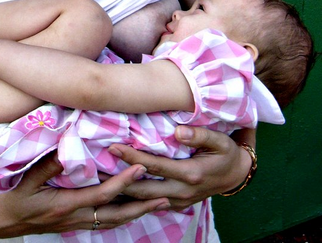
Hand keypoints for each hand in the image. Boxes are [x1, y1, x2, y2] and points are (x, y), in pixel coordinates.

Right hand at [0, 153, 170, 236]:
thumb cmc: (10, 199)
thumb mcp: (25, 180)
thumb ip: (46, 164)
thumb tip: (67, 147)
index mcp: (65, 205)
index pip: (102, 195)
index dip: (123, 182)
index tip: (141, 169)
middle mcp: (75, 218)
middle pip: (115, 215)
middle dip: (142, 205)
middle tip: (166, 196)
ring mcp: (74, 224)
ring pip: (112, 222)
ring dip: (136, 213)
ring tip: (158, 204)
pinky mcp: (72, 225)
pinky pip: (102, 223)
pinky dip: (120, 217)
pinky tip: (130, 211)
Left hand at [108, 125, 253, 210]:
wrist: (236, 174)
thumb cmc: (226, 153)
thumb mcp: (220, 140)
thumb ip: (199, 135)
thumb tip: (178, 131)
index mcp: (191, 174)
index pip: (154, 166)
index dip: (133, 158)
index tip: (114, 147)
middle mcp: (182, 191)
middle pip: (144, 187)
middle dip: (120, 178)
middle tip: (98, 167)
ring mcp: (179, 201)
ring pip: (145, 200)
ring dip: (124, 191)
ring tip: (101, 180)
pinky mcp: (177, 204)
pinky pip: (151, 203)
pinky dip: (134, 198)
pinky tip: (119, 190)